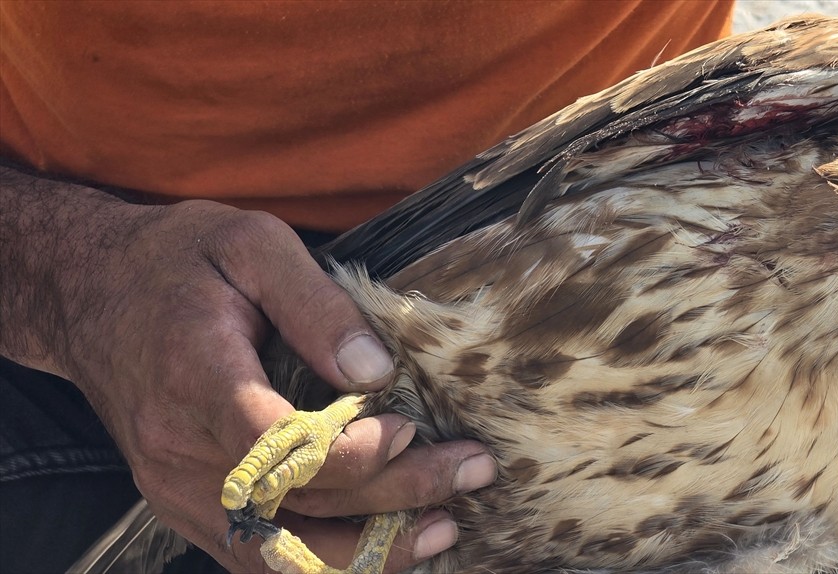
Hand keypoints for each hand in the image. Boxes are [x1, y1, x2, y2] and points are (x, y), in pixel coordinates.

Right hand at [0, 175, 495, 570]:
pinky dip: (326, 559)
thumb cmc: (178, 261)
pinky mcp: (186, 505)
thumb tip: (377, 370)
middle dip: (397, 493)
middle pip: (297, 500)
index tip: (413, 425)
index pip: (279, 445)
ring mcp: (178, 489)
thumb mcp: (251, 244)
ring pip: (280, 550)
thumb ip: (317, 304)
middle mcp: (180, 450)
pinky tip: (386, 546)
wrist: (90, 294)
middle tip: (472, 470)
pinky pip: (259, 555)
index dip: (355, 451)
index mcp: (196, 378)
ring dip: (369, 551)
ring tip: (445, 528)